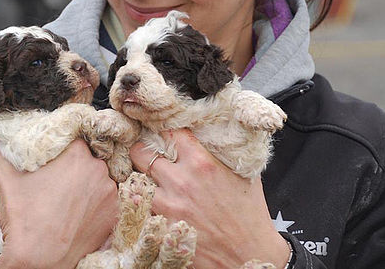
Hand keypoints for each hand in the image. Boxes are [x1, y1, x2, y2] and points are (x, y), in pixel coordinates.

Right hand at [0, 134, 117, 268]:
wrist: (39, 260)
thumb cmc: (24, 221)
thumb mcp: (5, 182)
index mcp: (76, 155)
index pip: (73, 139)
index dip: (62, 148)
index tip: (54, 158)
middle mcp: (98, 169)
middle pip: (87, 158)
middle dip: (73, 167)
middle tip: (57, 180)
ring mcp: (109, 191)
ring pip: (98, 178)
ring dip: (86, 184)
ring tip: (66, 197)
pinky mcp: (114, 212)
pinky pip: (107, 199)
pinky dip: (95, 203)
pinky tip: (78, 210)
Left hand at [130, 129, 289, 268]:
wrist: (249, 254)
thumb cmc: (249, 214)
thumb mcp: (242, 174)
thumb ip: (221, 153)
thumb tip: (210, 136)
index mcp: (201, 164)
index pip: (169, 131)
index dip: (163, 129)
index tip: (162, 132)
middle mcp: (181, 182)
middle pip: (140, 152)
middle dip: (141, 150)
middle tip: (145, 153)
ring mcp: (168, 206)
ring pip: (135, 181)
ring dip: (141, 179)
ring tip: (150, 180)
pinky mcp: (162, 228)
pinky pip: (141, 209)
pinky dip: (144, 204)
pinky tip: (153, 203)